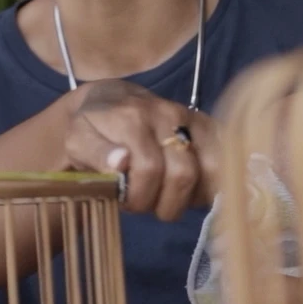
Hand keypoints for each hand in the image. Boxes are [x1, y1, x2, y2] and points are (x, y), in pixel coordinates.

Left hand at [61, 79, 220, 221]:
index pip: (149, 169)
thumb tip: (121, 162)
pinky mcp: (208, 125)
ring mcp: (191, 118)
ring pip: (211, 170)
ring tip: (168, 197)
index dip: (140, 196)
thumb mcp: (77, 141)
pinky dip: (210, 186)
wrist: (111, 100)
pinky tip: (189, 191)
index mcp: (131, 117)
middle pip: (183, 174)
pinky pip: (225, 162)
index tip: (126, 201)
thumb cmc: (92, 129)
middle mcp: (166, 113)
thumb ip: (95, 153)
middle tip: (146, 203)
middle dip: (164, 202)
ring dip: (190, 197)